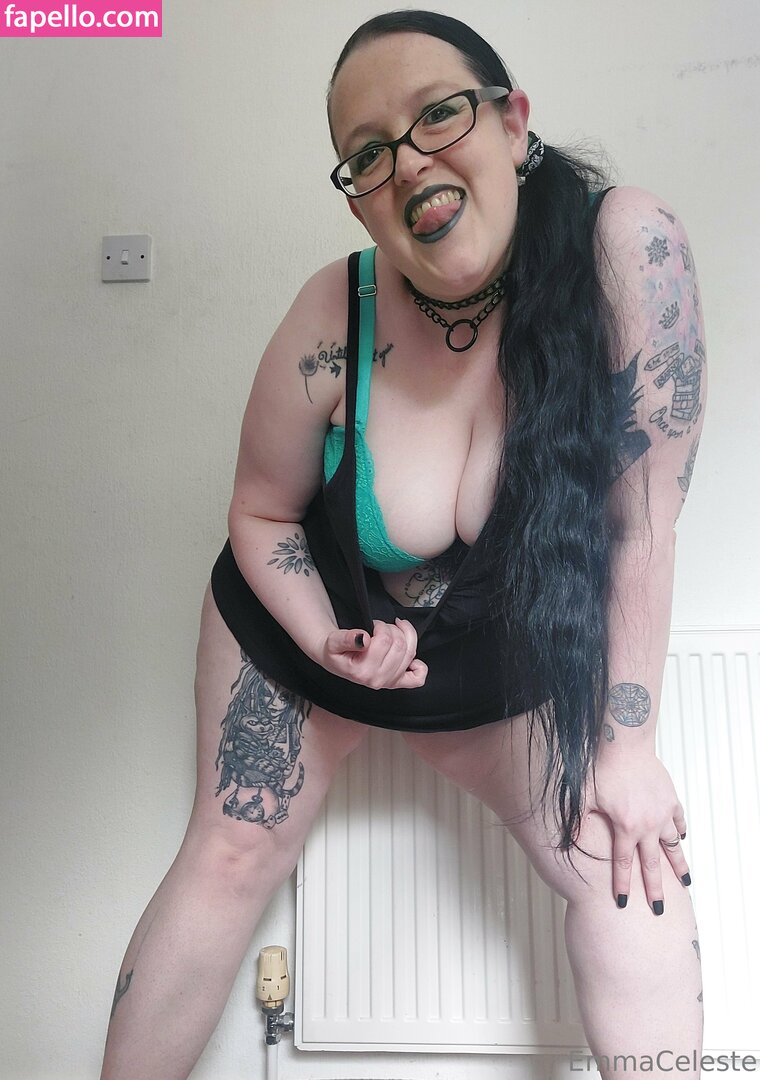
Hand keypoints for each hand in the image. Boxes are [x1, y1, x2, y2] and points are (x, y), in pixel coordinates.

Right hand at [317, 618, 427, 689]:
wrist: (335, 661)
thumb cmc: (336, 651)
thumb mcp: (333, 641)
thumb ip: (345, 638)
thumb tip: (363, 638)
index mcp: (363, 671)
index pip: (384, 640)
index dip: (380, 626)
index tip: (372, 625)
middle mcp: (378, 680)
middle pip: (399, 645)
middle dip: (392, 629)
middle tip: (380, 628)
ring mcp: (389, 682)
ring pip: (410, 653)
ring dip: (404, 637)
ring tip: (391, 633)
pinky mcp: (397, 683)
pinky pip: (417, 679)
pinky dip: (419, 666)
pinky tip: (409, 656)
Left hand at [586, 750, 689, 913]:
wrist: (626, 745)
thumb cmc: (602, 769)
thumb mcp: (583, 797)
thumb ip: (576, 821)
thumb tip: (561, 839)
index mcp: (625, 828)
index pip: (622, 864)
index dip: (622, 886)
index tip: (624, 904)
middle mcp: (647, 825)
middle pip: (652, 865)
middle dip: (655, 890)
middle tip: (659, 910)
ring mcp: (662, 813)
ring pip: (672, 846)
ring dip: (678, 865)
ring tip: (684, 883)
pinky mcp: (671, 800)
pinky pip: (678, 822)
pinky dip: (679, 832)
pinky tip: (680, 839)